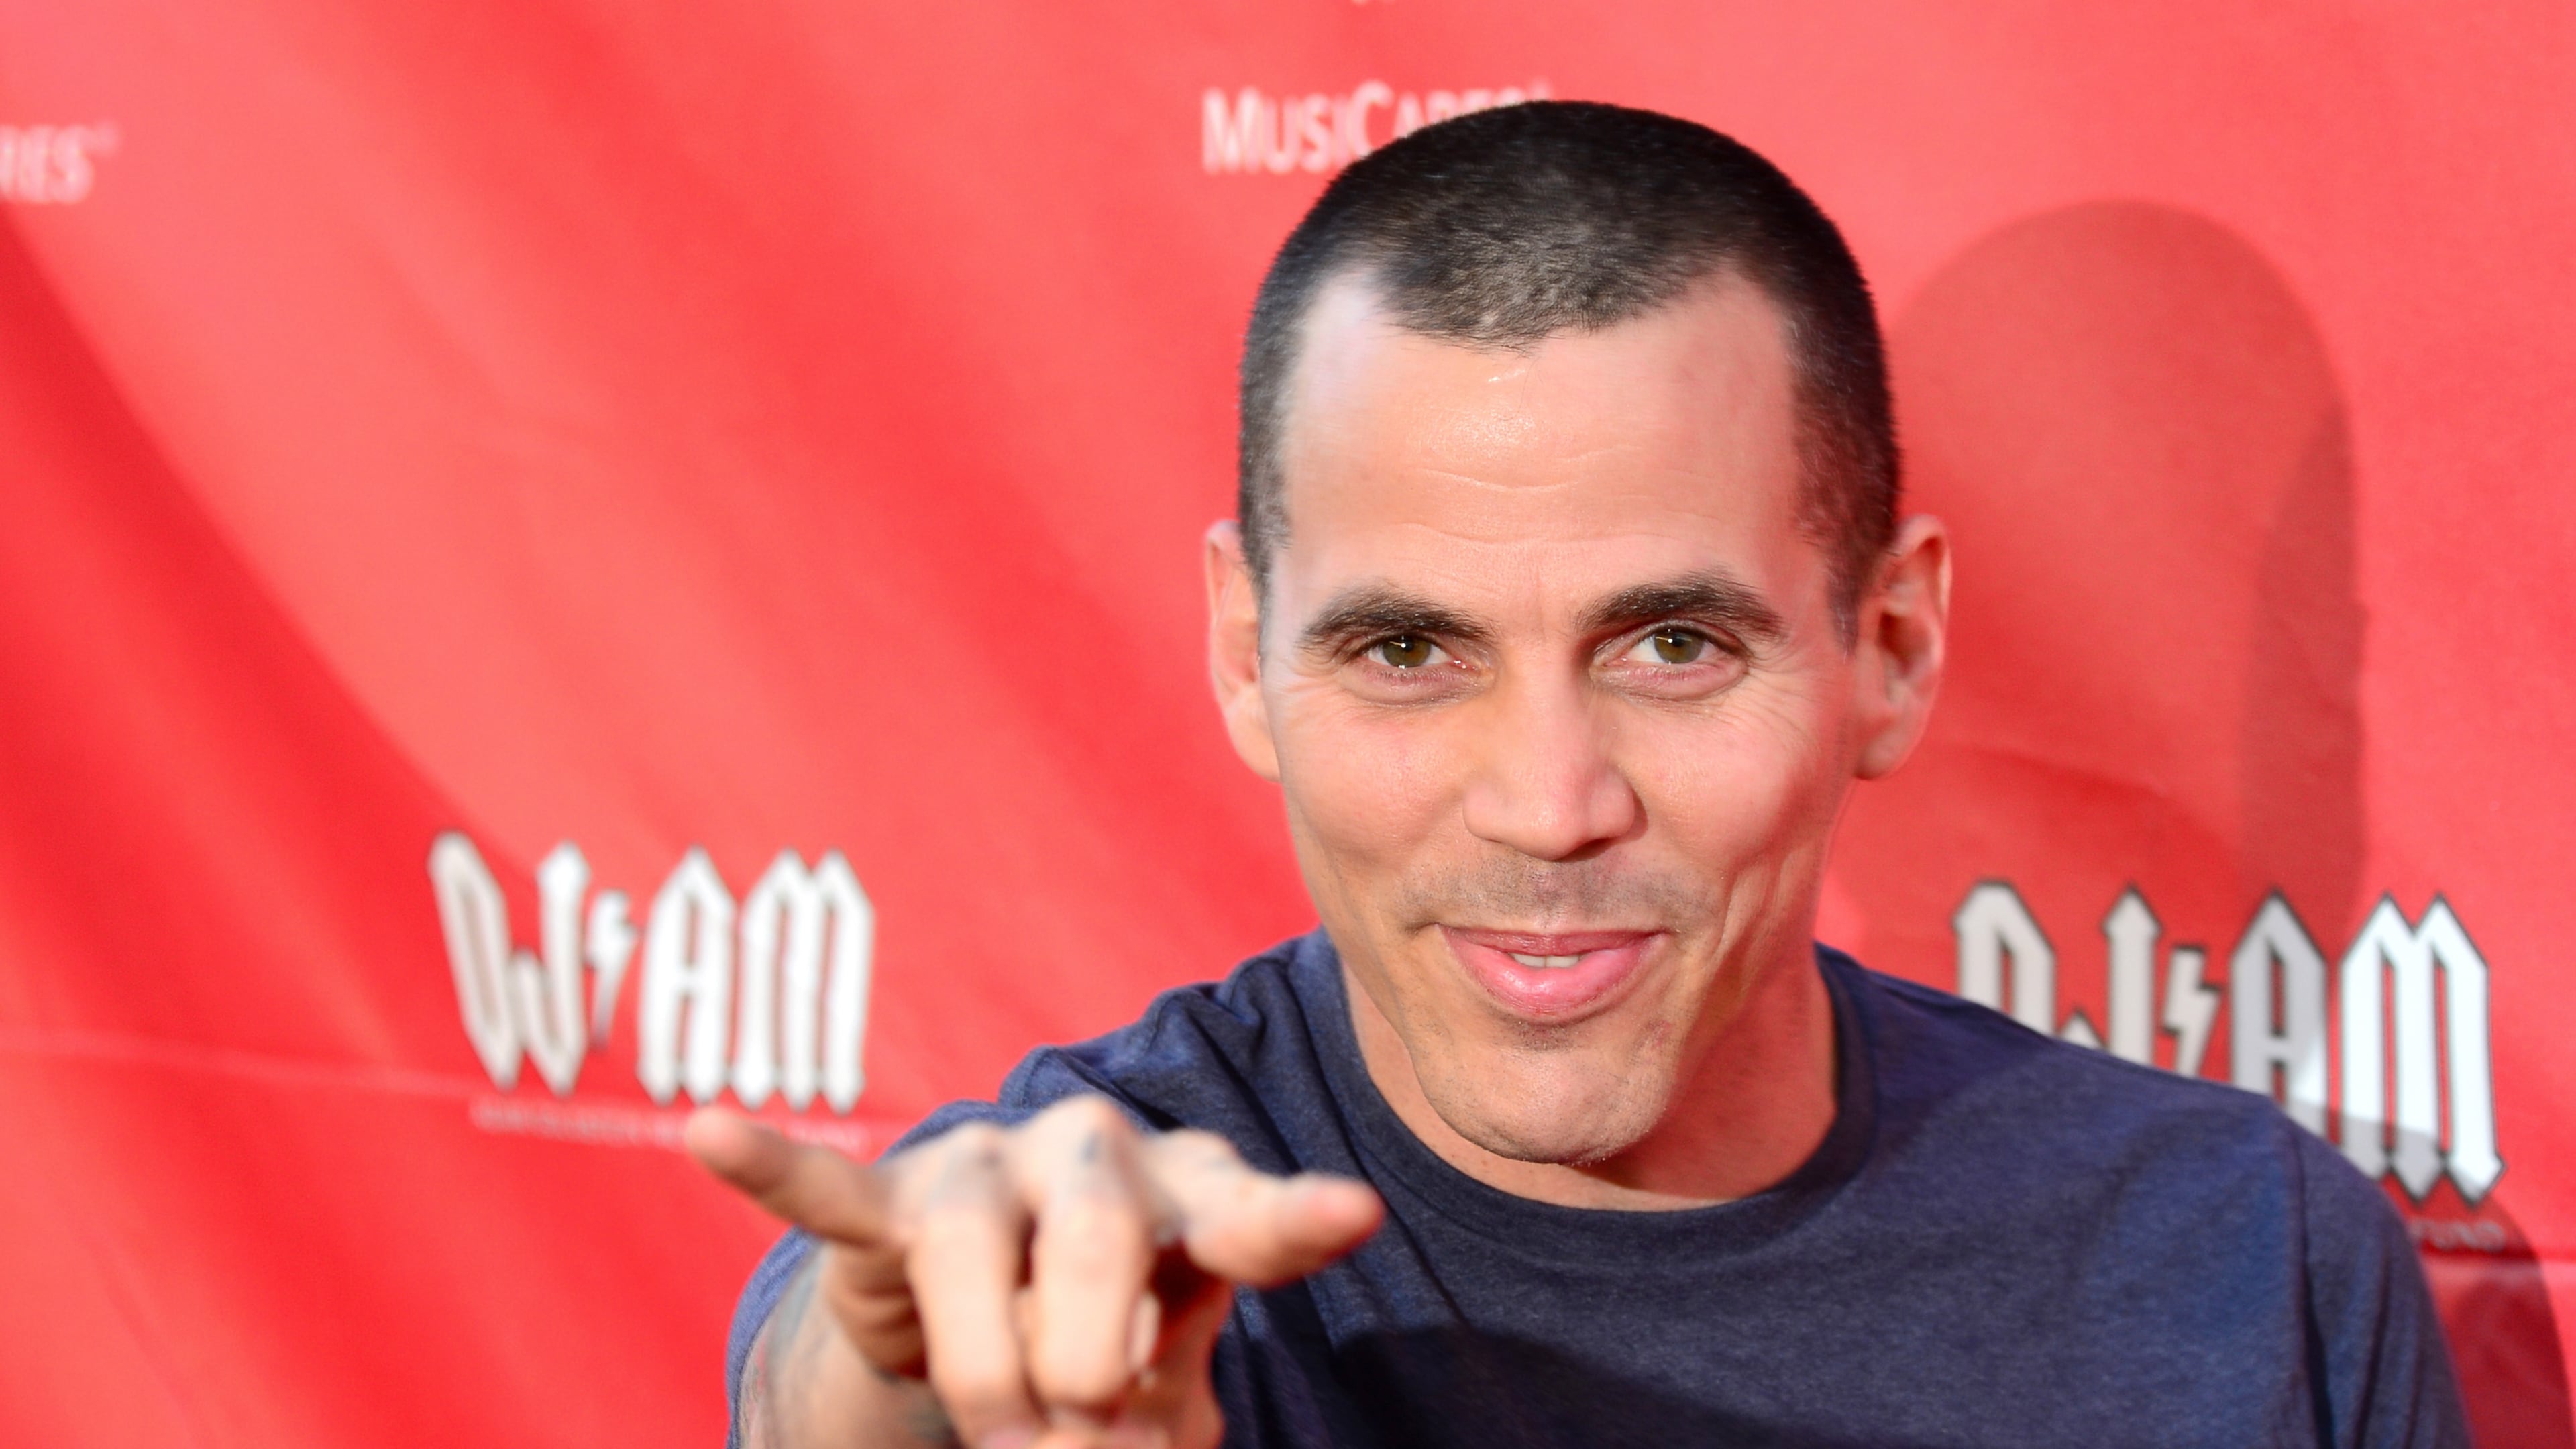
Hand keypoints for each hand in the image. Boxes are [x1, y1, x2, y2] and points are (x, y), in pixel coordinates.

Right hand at [686, 1097, 1383, 1448]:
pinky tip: (711, 1130)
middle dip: (1092, 1360)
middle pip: (1102, 1238)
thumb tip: (1109, 1415)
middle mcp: (1098, 1153)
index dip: (1296, 1221)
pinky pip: (827, 1186)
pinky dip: (771, 1165)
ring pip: (979, 1257)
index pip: (1251, 1213)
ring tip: (1005, 1431)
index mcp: (1194, 1198)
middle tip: (1086, 1426)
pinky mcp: (889, 1199)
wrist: (1009, 1312)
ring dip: (991, 1371)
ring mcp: (989, 1166)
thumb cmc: (1113, 1342)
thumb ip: (1157, 1398)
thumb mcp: (1161, 1387)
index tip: (1346, 1216)